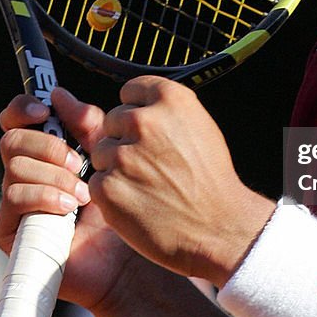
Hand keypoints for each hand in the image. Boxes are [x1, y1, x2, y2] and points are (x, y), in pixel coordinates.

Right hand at [0, 89, 137, 311]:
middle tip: (79, 163)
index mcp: (45, 154)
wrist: (127, 260)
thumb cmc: (120, 210)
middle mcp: (25, 176)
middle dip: (49, 146)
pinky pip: (14, 198)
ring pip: (15, 168)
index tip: (44, 109)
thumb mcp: (109, 156)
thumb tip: (60, 94)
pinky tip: (71, 209)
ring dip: (54, 176)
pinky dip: (45, 197)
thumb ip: (87, 124)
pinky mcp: (10, 231)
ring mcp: (15, 204)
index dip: (24, 108)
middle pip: (13, 140)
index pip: (18, 121)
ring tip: (84, 194)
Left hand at [90, 76, 273, 286]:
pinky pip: (97, 181)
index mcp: (171, 100)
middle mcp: (145, 122)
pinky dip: (113, 192)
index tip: (145, 126)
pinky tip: (140, 200)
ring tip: (148, 184)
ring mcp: (123, 154)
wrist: (219, 227)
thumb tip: (136, 105)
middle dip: (126, 138)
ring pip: (102, 151)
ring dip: (117, 165)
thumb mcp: (199, 128)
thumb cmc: (211, 181)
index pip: (131, 90)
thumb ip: (164, 111)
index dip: (137, 109)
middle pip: (114, 120)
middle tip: (152, 162)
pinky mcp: (108, 187)